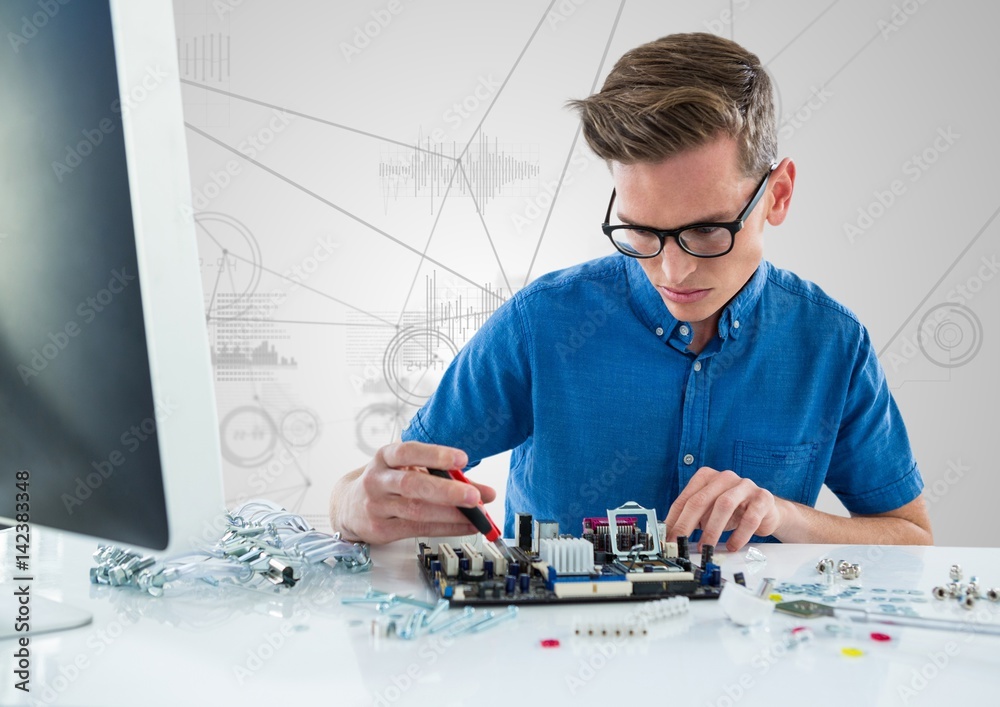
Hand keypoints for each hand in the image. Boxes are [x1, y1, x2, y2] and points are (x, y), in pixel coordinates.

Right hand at [331, 441, 496, 543]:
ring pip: (416, 511)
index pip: (408, 452)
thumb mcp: (408, 469)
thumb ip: (446, 476)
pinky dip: (445, 528)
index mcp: (384, 457)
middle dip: (446, 491)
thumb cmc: (387, 482)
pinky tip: (464, 526)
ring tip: (476, 515)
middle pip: (412, 485)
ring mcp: (376, 506)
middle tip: (474, 496)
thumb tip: (486, 492)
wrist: (348, 506)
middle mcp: (377, 480)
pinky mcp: (380, 529)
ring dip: (450, 514)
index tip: (462, 459)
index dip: (435, 455)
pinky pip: (417, 529)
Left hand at [664, 467, 784, 551]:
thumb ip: (692, 519)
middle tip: (680, 543)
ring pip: (724, 505)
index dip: (674, 519)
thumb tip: (672, 535)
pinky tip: (732, 546)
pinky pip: (749, 518)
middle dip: (687, 524)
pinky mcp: (762, 498)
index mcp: (707, 477)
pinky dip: (738, 535)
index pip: (685, 499)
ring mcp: (745, 486)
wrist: (766, 510)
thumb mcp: (709, 512)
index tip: (667, 537)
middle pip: (701, 500)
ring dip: (712, 530)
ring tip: (705, 547)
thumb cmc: (733, 511)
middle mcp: (725, 477)